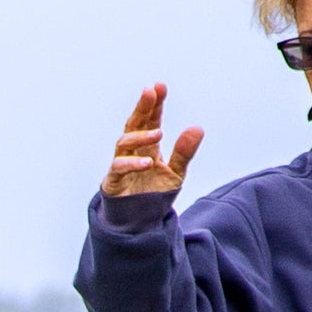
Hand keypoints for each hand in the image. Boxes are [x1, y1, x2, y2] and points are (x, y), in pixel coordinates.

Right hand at [105, 84, 203, 201]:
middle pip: (134, 123)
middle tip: (150, 91)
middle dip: (142, 107)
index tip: (160, 86)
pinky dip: (132, 163)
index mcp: (147, 146)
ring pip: (124, 141)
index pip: (150, 120)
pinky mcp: (113, 181)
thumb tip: (198, 128)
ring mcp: (121, 164)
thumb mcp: (176, 173)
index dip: (155, 104)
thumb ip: (184, 152)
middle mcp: (132, 151)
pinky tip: (148, 162)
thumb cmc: (154, 195)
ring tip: (159, 133)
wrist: (139, 224)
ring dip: (141, 135)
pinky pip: (119, 167)